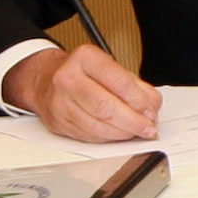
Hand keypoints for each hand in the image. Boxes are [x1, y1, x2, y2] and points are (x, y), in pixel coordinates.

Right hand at [3, 45, 160, 142]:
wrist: (46, 80)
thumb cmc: (84, 73)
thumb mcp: (112, 68)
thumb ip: (137, 86)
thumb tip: (151, 108)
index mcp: (86, 58)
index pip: (120, 82)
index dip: (139, 101)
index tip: (151, 111)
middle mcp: (68, 78)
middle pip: (106, 107)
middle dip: (133, 122)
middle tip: (148, 127)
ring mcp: (59, 102)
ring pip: (97, 126)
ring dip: (122, 133)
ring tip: (136, 132)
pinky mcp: (57, 122)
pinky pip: (89, 136)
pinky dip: (108, 138)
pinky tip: (118, 134)